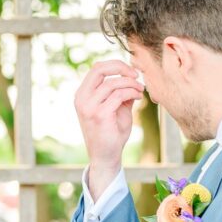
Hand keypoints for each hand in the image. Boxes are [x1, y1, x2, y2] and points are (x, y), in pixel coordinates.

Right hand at [74, 60, 143, 196]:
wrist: (106, 157)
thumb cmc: (111, 133)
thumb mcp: (115, 107)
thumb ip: (119, 91)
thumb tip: (132, 75)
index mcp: (82, 94)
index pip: (96, 68)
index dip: (115, 65)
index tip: (131, 72)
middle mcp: (81, 98)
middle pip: (99, 69)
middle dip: (121, 67)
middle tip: (136, 75)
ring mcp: (88, 106)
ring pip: (112, 83)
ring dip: (131, 84)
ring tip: (140, 91)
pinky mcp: (99, 114)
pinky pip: (118, 95)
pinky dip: (131, 93)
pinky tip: (137, 98)